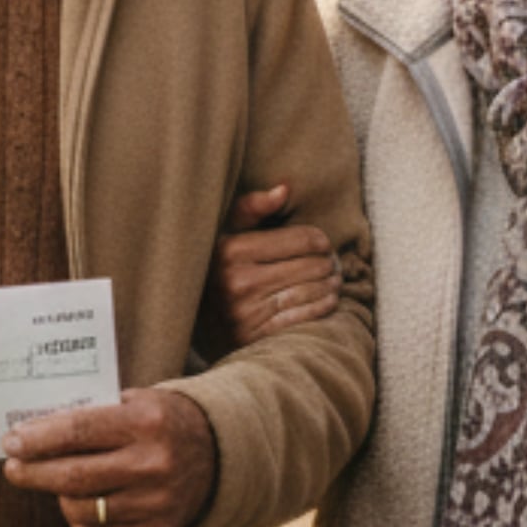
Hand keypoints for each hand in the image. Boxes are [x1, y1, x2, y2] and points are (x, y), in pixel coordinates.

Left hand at [1, 388, 216, 526]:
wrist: (215, 454)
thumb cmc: (161, 421)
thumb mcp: (136, 402)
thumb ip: (92, 415)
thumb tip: (34, 432)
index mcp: (147, 422)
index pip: (79, 431)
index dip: (39, 439)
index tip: (11, 441)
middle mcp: (154, 464)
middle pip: (75, 476)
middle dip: (34, 472)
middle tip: (13, 467)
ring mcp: (157, 502)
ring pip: (83, 509)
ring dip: (57, 496)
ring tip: (53, 482)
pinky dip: (78, 521)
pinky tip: (76, 504)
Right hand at [203, 183, 341, 349]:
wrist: (191, 320)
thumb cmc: (216, 267)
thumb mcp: (224, 232)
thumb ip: (251, 207)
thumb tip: (284, 189)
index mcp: (230, 250)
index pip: (300, 239)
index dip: (320, 240)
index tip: (324, 244)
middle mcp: (237, 281)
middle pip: (311, 265)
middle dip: (329, 262)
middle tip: (333, 263)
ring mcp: (246, 312)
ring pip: (311, 290)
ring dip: (331, 284)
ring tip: (334, 279)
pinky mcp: (256, 337)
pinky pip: (304, 317)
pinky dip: (323, 306)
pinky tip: (328, 299)